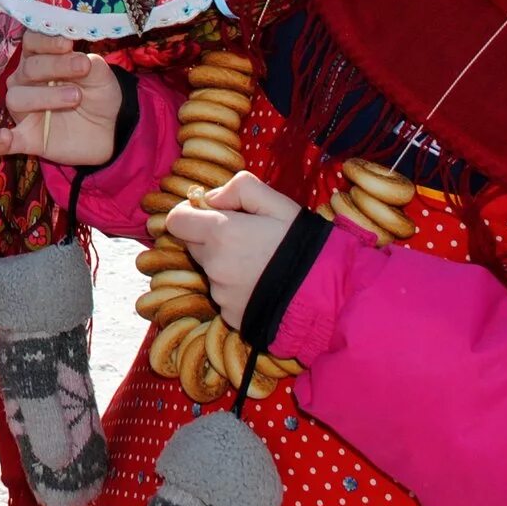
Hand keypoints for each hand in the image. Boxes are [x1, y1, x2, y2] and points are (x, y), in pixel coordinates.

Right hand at [0, 35, 128, 165]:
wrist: (109, 129)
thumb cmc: (98, 94)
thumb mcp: (101, 76)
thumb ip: (91, 65)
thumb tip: (81, 60)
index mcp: (40, 59)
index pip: (31, 43)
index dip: (46, 41)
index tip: (68, 44)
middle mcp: (25, 82)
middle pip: (28, 68)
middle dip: (55, 66)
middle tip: (83, 68)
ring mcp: (25, 111)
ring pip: (17, 98)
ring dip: (43, 96)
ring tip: (75, 97)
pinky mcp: (28, 138)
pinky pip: (7, 142)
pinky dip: (2, 140)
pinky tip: (3, 139)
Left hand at [164, 171, 302, 330]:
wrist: (330, 296)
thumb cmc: (304, 244)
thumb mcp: (277, 203)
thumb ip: (239, 188)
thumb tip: (211, 198)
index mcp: (220, 233)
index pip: (176, 221)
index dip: (190, 214)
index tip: (211, 214)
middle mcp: (214, 267)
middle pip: (194, 246)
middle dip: (211, 238)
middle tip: (246, 238)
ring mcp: (222, 295)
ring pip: (211, 272)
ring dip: (226, 264)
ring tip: (262, 264)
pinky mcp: (231, 317)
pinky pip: (224, 296)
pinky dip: (237, 289)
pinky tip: (263, 285)